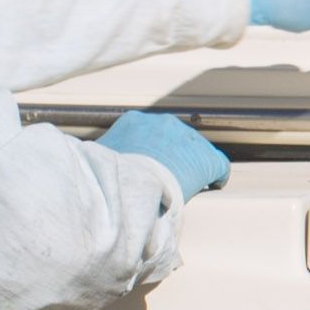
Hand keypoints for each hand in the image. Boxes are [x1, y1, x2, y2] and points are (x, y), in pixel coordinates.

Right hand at [97, 108, 227, 201]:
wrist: (129, 187)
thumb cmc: (107, 179)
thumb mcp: (96, 160)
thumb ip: (102, 157)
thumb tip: (91, 165)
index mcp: (135, 121)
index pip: (150, 133)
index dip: (152, 151)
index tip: (151, 165)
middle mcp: (163, 123)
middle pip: (174, 139)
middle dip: (172, 156)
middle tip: (168, 177)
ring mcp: (187, 139)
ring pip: (195, 151)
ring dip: (190, 166)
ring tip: (185, 184)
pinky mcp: (207, 159)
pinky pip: (218, 166)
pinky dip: (215, 176)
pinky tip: (212, 185)